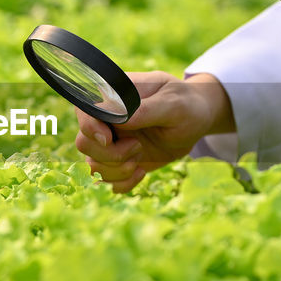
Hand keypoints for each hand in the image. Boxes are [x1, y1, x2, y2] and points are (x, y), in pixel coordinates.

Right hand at [75, 72, 233, 192]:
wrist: (197, 122)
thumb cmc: (186, 105)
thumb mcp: (174, 104)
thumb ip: (146, 110)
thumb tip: (119, 119)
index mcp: (114, 97)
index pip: (83, 111)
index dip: (90, 128)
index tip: (110, 139)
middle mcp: (107, 120)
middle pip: (84, 143)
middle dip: (110, 154)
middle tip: (137, 147)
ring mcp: (112, 142)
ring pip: (92, 166)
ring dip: (117, 170)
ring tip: (140, 160)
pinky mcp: (120, 162)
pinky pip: (106, 181)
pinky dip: (122, 183)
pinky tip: (141, 172)